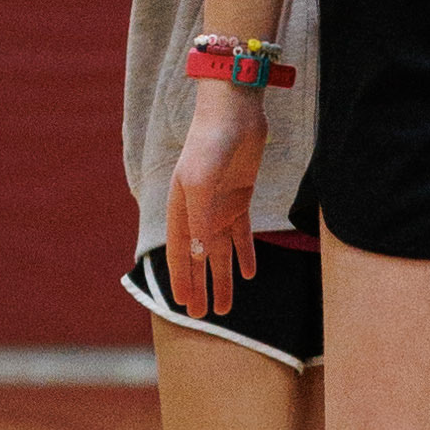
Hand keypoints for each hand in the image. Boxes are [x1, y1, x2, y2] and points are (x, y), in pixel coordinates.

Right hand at [166, 86, 267, 316]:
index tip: (184, 307)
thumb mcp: (202, 182)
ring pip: (221, 250)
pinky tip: (248, 273)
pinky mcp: (240, 197)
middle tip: (203, 317)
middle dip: (200, 286)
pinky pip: (241, 233)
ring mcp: (219, 204)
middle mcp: (197, 209)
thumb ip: (201, 219)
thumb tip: (201, 257)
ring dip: (223, 277)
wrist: (235, 111)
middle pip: (199, 257)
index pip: (180, 252)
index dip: (182, 279)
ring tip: (226, 306)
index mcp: (180, 207)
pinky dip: (245, 253)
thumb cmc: (212, 143)